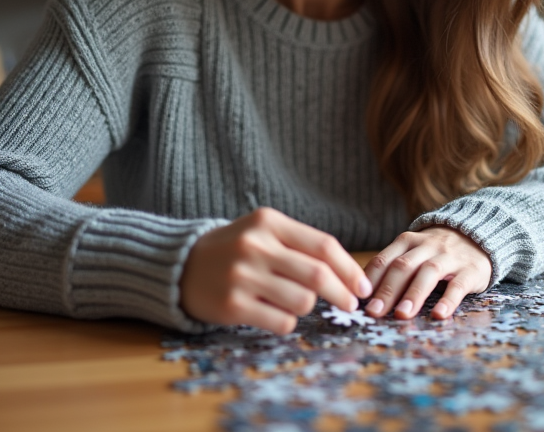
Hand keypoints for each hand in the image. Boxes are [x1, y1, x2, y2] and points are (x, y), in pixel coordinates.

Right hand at [179, 207, 372, 333]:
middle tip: (351, 305)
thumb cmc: (234, 250)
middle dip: (343, 294)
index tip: (363, 286)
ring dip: (309, 307)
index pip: (324, 246)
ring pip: (303, 302)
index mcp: (268, 222)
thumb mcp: (263, 232)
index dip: (350, 269)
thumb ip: (300, 245)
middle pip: (318, 275)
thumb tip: (348, 275)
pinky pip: (282, 321)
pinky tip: (275, 313)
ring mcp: (243, 276)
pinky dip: (287, 321)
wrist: (181, 266)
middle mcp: (255, 246)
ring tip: (296, 302)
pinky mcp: (233, 305)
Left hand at [363, 226, 491, 320]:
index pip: (384, 259)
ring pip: (428, 272)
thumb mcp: (414, 252)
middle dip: (387, 290)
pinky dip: (448, 300)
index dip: (371, 280)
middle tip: (375, 312)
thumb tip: (364, 296)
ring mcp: (450, 256)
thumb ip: (393, 267)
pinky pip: (458, 285)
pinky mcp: (470, 270)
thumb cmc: (437, 252)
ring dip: (413, 294)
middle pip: (403, 266)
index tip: (359, 300)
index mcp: (408, 241)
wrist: (479, 235)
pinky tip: (439, 315)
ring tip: (401, 314)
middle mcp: (427, 246)